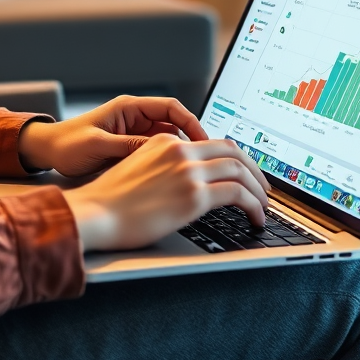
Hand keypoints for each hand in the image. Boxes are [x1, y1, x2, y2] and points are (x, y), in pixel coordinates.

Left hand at [17, 95, 206, 176]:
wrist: (47, 152)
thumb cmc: (67, 144)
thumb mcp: (98, 145)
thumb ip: (127, 146)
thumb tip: (158, 151)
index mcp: (128, 108)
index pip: (170, 108)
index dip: (191, 122)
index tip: (204, 142)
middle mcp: (134, 118)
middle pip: (174, 124)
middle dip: (191, 141)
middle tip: (205, 161)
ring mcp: (133, 133)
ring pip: (168, 141)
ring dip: (180, 154)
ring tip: (194, 172)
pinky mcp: (130, 148)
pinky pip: (156, 153)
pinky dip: (167, 163)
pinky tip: (174, 177)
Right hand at [62, 134, 269, 252]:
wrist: (95, 213)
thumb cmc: (111, 201)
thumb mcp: (139, 170)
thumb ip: (165, 167)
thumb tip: (189, 182)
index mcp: (166, 141)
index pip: (215, 142)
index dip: (238, 159)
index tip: (246, 174)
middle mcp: (180, 150)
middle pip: (234, 151)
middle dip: (255, 171)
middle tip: (264, 190)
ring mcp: (188, 171)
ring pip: (241, 171)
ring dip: (258, 191)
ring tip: (263, 208)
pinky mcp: (193, 195)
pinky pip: (238, 195)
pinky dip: (254, 206)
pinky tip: (256, 218)